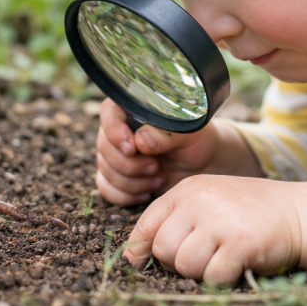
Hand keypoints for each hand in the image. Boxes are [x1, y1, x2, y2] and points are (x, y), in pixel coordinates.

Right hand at [96, 99, 222, 205]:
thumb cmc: (195, 141)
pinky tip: (146, 194)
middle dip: (130, 165)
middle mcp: (119, 130)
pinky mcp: (116, 176)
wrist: (201, 165)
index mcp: (134, 110)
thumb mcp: (188, 134)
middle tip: (155, 167)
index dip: (114, 131)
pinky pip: (106, 188)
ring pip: (105, 170)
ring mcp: (115, 154)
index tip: (131, 148)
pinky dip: (125, 195)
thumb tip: (141, 140)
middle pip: (105, 147)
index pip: (109, 113)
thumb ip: (166, 134)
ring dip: (132, 182)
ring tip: (158, 178)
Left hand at [124, 174, 300, 283]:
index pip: (147, 224)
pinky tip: (236, 265)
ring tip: (221, 258)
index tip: (143, 261)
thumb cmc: (248, 212)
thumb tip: (133, 255)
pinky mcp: (240, 244)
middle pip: (163, 250)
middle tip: (202, 257)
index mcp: (188, 189)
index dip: (141, 249)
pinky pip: (212, 277)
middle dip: (177, 263)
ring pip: (185, 266)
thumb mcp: (208, 202)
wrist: (299, 212)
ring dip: (200, 272)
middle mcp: (200, 201)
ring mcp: (221, 221)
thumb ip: (174, 221)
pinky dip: (222, 280)